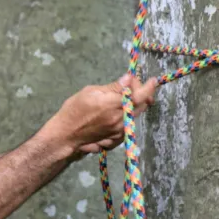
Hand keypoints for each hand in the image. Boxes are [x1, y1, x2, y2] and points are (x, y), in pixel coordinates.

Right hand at [42, 74, 158, 155]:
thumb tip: (128, 79)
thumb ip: (112, 87)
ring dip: (135, 104)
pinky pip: (129, 124)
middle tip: (132, 86)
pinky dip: (128, 115)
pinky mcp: (118, 139)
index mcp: (113, 105)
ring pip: (136, 114)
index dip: (149, 87)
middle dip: (142, 93)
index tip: (153, 80)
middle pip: (142, 105)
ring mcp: (120, 131)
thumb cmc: (73, 110)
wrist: (66, 136)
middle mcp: (120, 120)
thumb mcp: (90, 92)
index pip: (140, 95)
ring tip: (123, 97)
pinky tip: (117, 112)